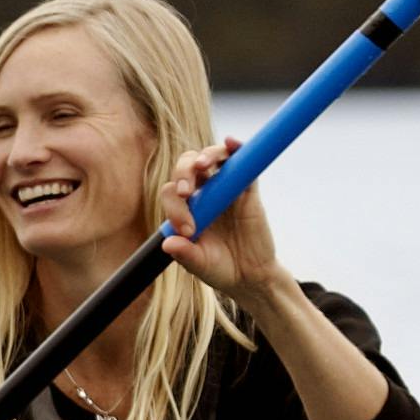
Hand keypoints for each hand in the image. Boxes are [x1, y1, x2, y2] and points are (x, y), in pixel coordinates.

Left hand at [158, 137, 285, 298]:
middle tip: (186, 191)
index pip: (172, 192)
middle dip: (183, 172)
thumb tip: (168, 243)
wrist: (251, 276)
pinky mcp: (248, 189)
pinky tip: (231, 143)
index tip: (188, 230)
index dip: (175, 206)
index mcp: (186, 207)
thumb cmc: (220, 268)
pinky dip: (237, 149)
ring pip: (213, 158)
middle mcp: (204, 193)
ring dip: (206, 155)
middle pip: (188, 166)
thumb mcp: (199, 264)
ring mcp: (227, 188)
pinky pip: (244, 162)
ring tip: (202, 165)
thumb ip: (185, 254)